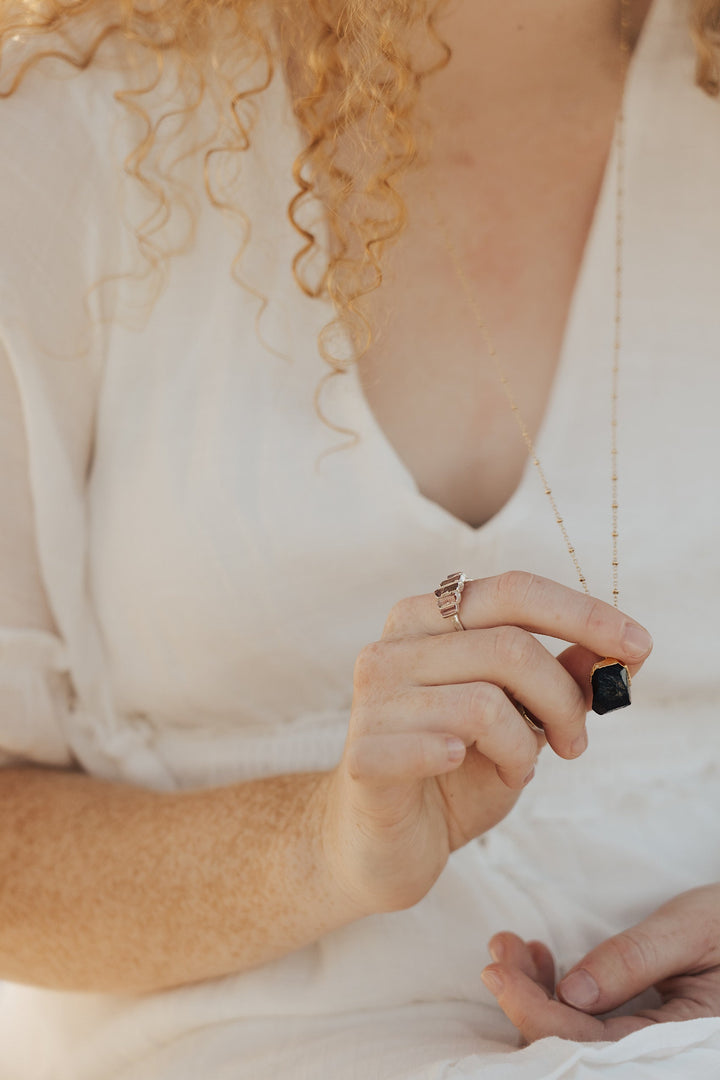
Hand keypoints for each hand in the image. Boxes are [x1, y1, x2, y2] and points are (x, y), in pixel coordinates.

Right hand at [321, 570, 652, 916]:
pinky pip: (445, 746)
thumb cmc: (452, 772)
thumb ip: (559, 680)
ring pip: (486, 703)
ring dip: (524, 746)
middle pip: (510, 647)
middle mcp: (392, 648)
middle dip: (564, 700)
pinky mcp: (365, 755)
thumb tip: (619, 650)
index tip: (639, 645)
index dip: (583, 613)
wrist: (380, 844)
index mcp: (425, 621)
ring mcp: (372, 701)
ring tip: (518, 769)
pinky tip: (468, 770)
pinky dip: (483, 763)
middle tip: (574, 743)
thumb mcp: (518, 719)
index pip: (513, 591)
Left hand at [482, 885, 719, 1042]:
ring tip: (511, 946)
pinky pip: (583, 1028)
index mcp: (681, 1046)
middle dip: (525, 999)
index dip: (535, 1014)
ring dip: (532, 993)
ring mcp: (643, 1051)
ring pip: (570, 1040)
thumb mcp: (688, 931)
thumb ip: (634, 961)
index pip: (591, 1047)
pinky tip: (540, 960)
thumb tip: (570, 993)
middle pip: (571, 1050)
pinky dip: (552, 994)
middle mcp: (658, 1060)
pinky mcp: (633, 1034)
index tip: (496, 973)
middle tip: (500, 947)